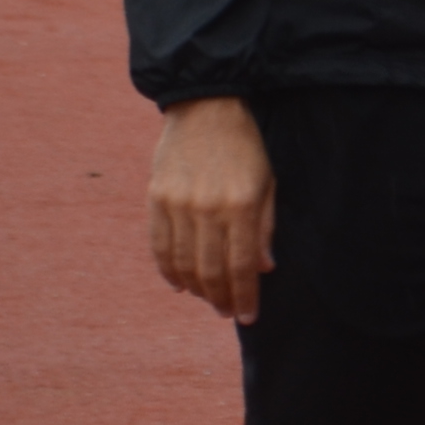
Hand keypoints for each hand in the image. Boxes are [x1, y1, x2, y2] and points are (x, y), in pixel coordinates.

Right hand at [149, 94, 275, 321]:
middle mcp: (208, 208)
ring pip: (183, 263)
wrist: (205, 107)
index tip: (248, 317)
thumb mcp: (268, 181)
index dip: (245, 295)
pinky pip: (159, 245)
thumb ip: (265, 226)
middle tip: (227, 312)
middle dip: (221, 298)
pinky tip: (179, 284)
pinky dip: (168, 270)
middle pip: (211, 269)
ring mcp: (178, 204)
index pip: (242, 265)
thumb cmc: (245, 146)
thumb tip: (265, 268)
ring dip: (196, 288)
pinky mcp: (157, 198)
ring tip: (207, 299)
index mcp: (241, 204)